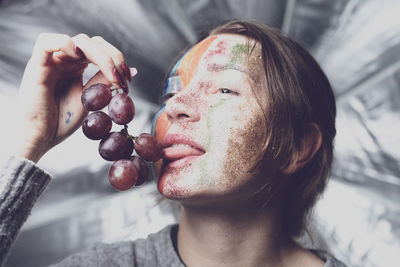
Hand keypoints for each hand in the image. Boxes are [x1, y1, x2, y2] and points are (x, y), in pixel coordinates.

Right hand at [14, 33, 131, 162]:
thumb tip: (132, 71)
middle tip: (121, 78)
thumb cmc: (62, 121)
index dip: (117, 60)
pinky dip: (65, 43)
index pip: (101, 50)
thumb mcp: (91, 99)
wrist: (41, 138)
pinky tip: (80, 59)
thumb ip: (106, 82)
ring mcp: (51, 61)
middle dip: (113, 57)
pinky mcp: (37, 65)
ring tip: (109, 74)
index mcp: (76, 66)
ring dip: (100, 54)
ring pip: (78, 40)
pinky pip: (46, 42)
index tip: (127, 81)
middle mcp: (64, 60)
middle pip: (94, 43)